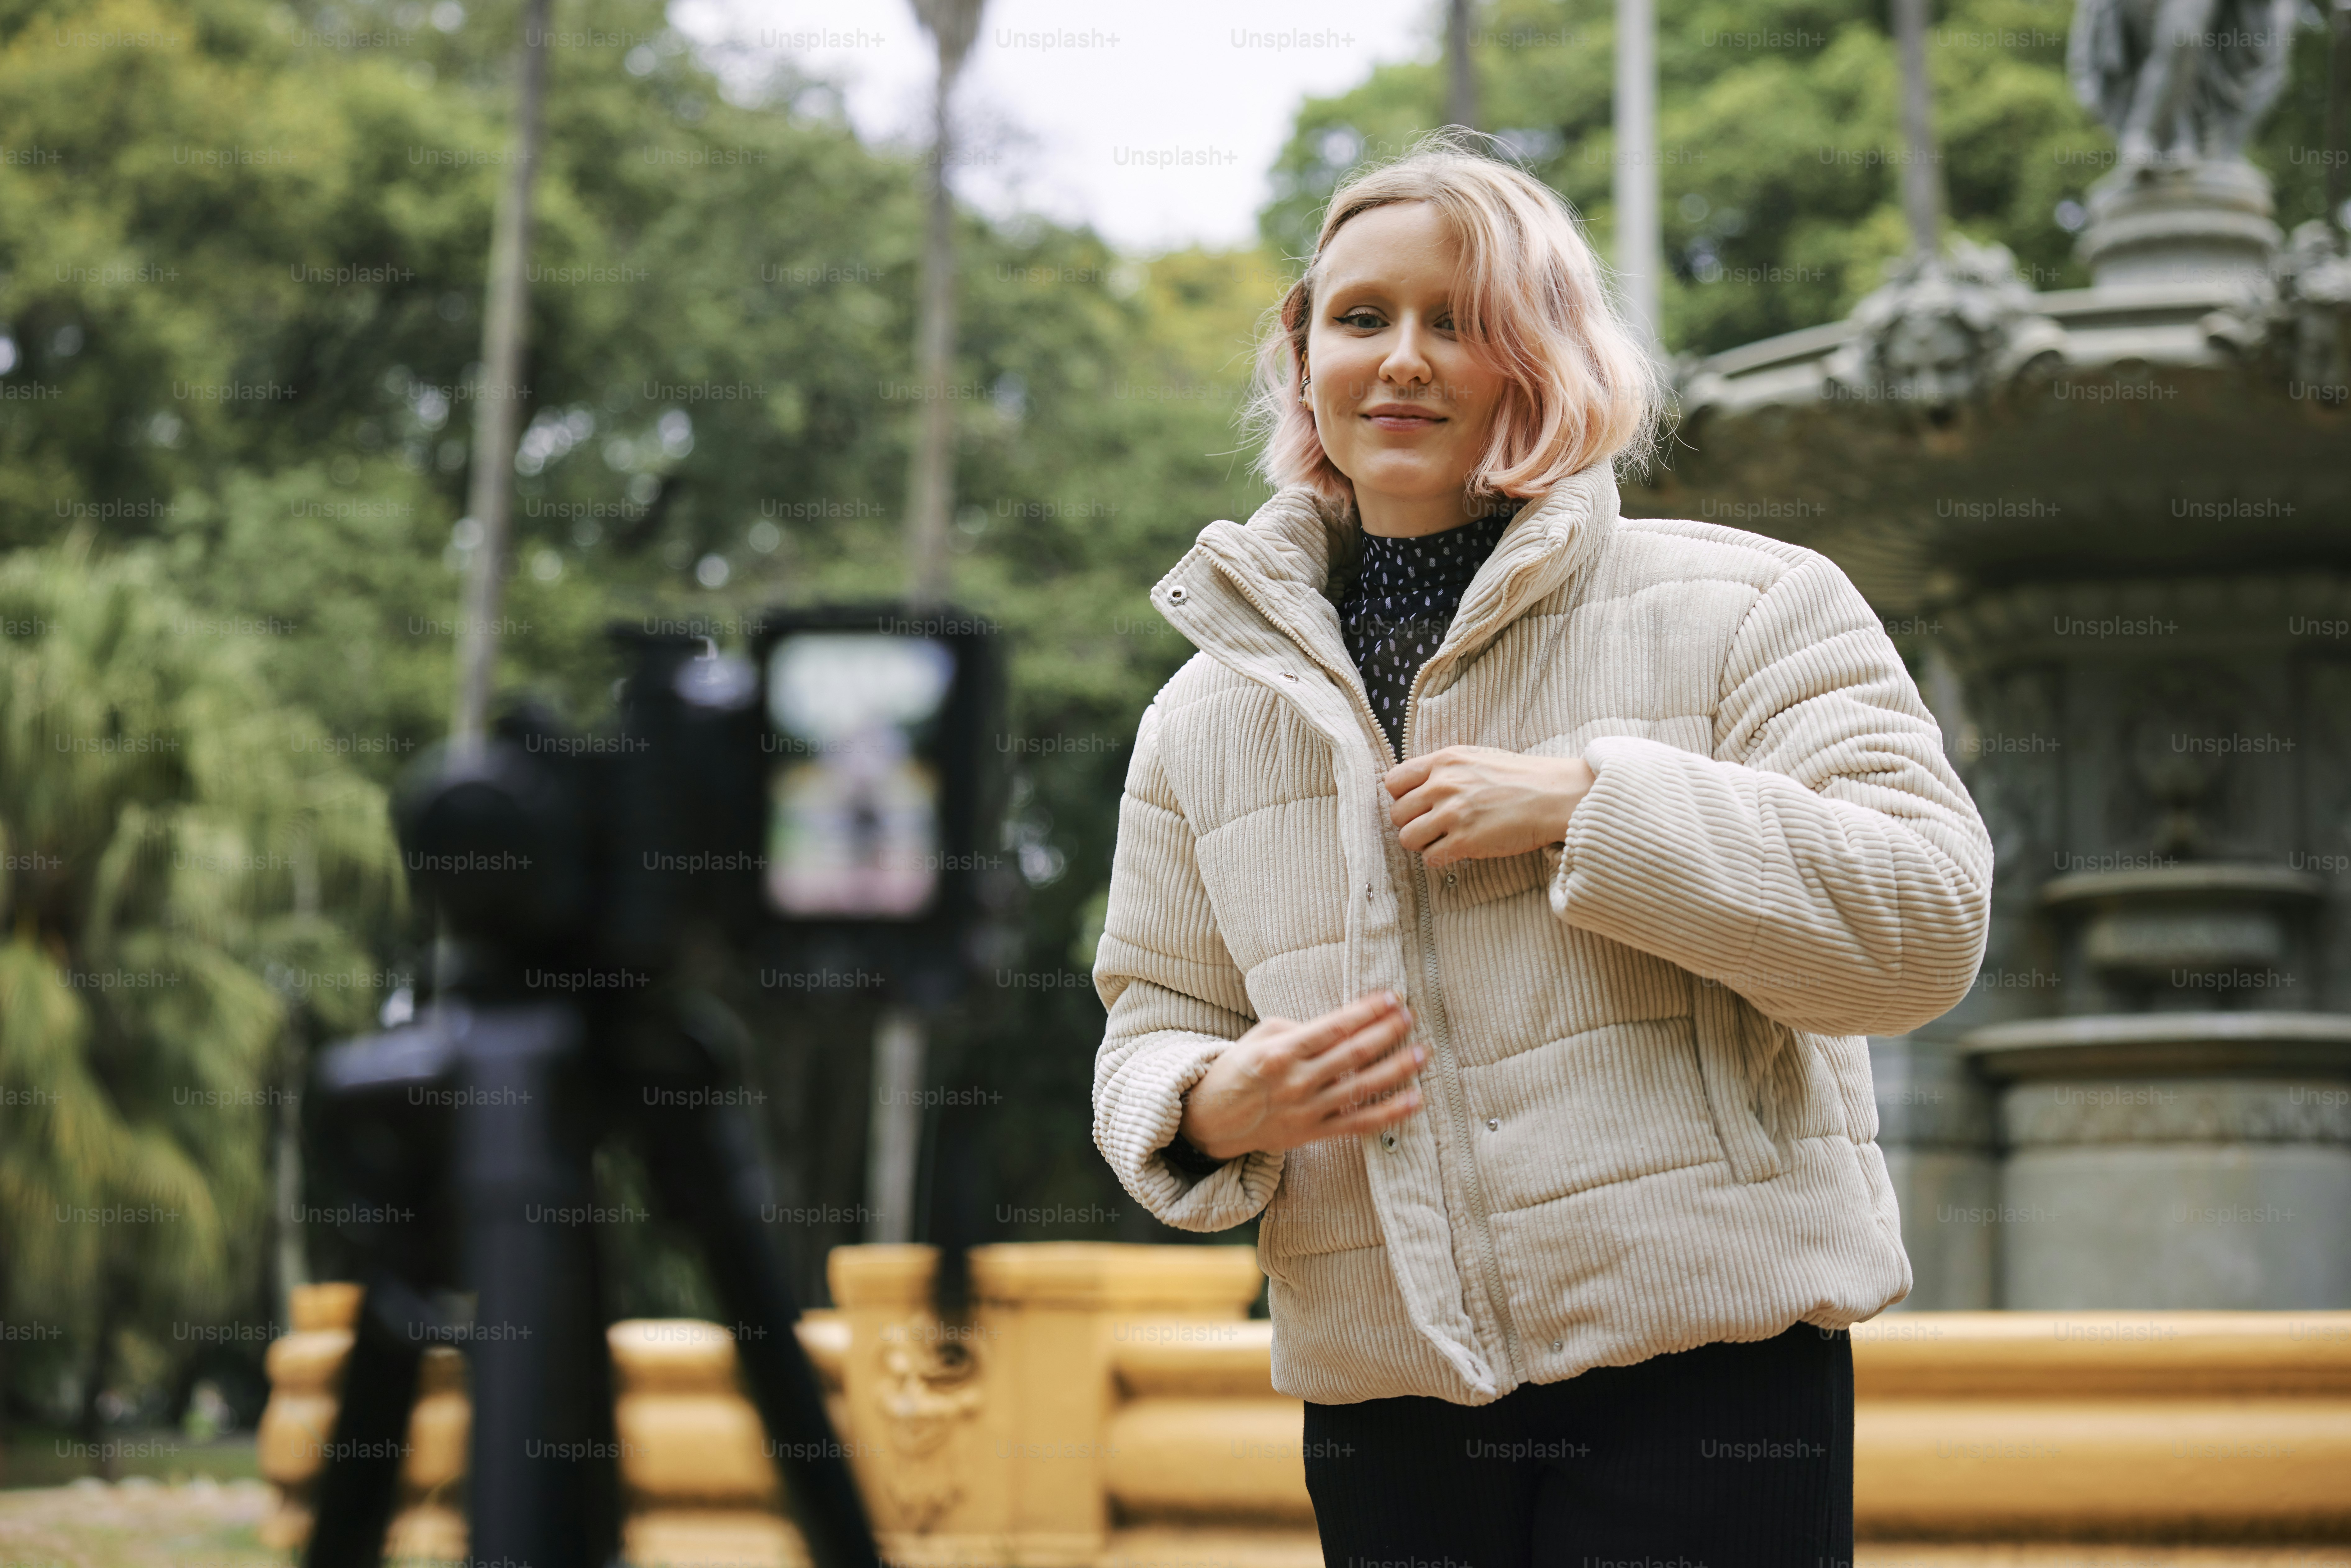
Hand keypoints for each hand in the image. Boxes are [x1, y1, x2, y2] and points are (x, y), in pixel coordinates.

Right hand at [1177, 991, 1424, 1160]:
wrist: (1214, 1120)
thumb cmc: (1240, 1069)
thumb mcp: (1260, 1037)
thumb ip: (1299, 1028)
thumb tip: (1341, 1026)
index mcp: (1281, 1052)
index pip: (1334, 1027)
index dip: (1366, 1011)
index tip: (1391, 997)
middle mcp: (1297, 1081)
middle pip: (1353, 1054)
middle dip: (1386, 1032)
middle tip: (1410, 1016)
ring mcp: (1308, 1110)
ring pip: (1362, 1087)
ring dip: (1397, 1069)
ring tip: (1422, 1052)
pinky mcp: (1316, 1132)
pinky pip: (1360, 1123)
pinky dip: (1390, 1113)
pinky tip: (1415, 1100)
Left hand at [1384, 746, 1593, 868]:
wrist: (1553, 796)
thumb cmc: (1519, 777)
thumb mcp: (1475, 758)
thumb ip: (1444, 770)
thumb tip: (1417, 787)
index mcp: (1444, 761)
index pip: (1393, 781)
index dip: (1401, 796)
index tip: (1416, 804)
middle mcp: (1443, 785)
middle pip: (1397, 813)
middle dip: (1411, 823)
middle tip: (1432, 825)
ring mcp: (1453, 813)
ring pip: (1407, 838)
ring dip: (1422, 843)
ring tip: (1442, 840)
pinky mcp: (1465, 841)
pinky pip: (1430, 858)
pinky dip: (1439, 859)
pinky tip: (1456, 851)